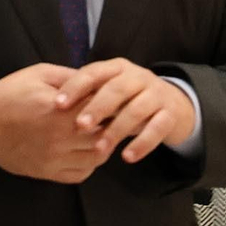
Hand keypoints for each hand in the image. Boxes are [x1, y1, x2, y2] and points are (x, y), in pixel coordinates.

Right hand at [0, 63, 107, 183]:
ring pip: (97, 158)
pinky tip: (83, 153)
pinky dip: (88, 165)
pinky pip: (81, 174)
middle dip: (111, 126)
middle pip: (105, 135)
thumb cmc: (10, 94)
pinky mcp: (47, 172)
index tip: (113, 102)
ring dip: (102, 146)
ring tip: (97, 136)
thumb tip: (98, 83)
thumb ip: (71, 77)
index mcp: (60, 109)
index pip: (103, 109)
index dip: (112, 105)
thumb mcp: (39, 74)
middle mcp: (61, 136)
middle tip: (110, 120)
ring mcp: (55, 157)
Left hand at [55, 58, 196, 162]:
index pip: (92, 73)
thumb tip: (52, 103)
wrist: (173, 103)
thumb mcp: (108, 89)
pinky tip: (127, 157)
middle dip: (96, 108)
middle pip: (116, 89)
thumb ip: (87, 92)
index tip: (57, 105)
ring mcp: (156, 94)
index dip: (74, 87)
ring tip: (100, 149)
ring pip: (136, 110)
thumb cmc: (127, 98)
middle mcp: (137, 76)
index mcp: (116, 67)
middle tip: (79, 127)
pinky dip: (142, 143)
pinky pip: (158, 128)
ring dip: (116, 130)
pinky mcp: (170, 114)